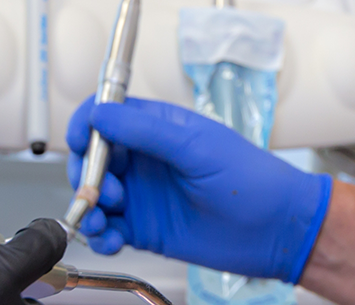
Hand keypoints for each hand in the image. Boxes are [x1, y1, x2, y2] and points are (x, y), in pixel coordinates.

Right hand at [66, 96, 332, 282]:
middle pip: (92, 158)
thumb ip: (146, 131)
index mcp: (158, 127)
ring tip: (106, 219)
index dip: (86, 126)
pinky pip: (107, 230)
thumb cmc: (251, 180)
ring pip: (94, 195)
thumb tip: (101, 114)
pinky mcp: (144, 228)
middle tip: (105, 191)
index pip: (107, 116)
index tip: (79, 142)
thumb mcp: (197, 147)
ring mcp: (143, 194)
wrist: (275, 229)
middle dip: (87, 173)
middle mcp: (146, 158)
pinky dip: (99, 236)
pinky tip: (111, 240)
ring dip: (89, 207)